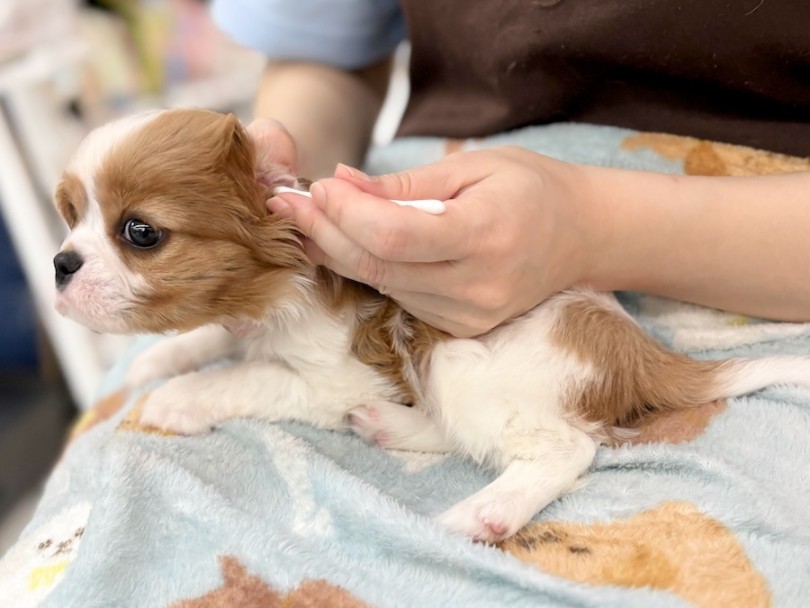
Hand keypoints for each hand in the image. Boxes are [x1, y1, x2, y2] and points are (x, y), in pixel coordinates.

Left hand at [268, 147, 603, 336]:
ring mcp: (471, 315)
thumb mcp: (474, 167)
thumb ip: (406, 185)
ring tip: (312, 219)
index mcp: (486, 235)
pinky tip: (353, 245)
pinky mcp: (464, 327)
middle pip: (378, 268)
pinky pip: (402, 298)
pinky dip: (373, 270)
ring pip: (383, 286)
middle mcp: (478, 287)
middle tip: (290, 206)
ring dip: (340, 253)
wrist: (582, 237)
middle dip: (325, 235)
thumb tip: (340, 184)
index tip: (317, 187)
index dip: (345, 214)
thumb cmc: (530, 188)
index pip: (394, 236)